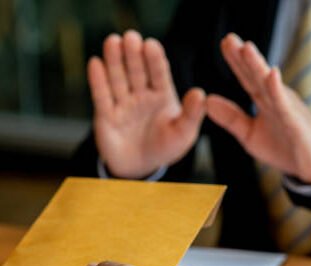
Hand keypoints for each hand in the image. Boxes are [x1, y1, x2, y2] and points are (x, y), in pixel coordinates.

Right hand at [88, 31, 205, 178]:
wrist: (141, 167)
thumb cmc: (165, 148)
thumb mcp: (183, 134)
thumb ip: (191, 115)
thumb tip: (200, 93)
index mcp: (162, 95)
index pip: (159, 74)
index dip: (155, 60)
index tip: (151, 46)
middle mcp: (141, 94)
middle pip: (136, 71)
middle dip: (133, 55)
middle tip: (131, 37)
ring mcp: (123, 103)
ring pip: (118, 79)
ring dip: (115, 61)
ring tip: (113, 42)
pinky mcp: (106, 115)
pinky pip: (102, 96)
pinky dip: (98, 81)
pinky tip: (95, 64)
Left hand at [207, 33, 310, 183]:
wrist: (307, 166)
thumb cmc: (281, 146)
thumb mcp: (248, 134)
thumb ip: (230, 118)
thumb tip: (207, 102)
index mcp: (265, 100)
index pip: (247, 79)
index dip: (236, 62)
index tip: (224, 43)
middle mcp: (275, 99)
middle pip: (257, 76)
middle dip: (244, 58)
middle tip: (229, 39)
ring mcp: (286, 109)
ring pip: (270, 86)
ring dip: (259, 67)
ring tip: (246, 48)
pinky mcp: (295, 122)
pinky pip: (285, 105)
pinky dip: (278, 90)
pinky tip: (272, 74)